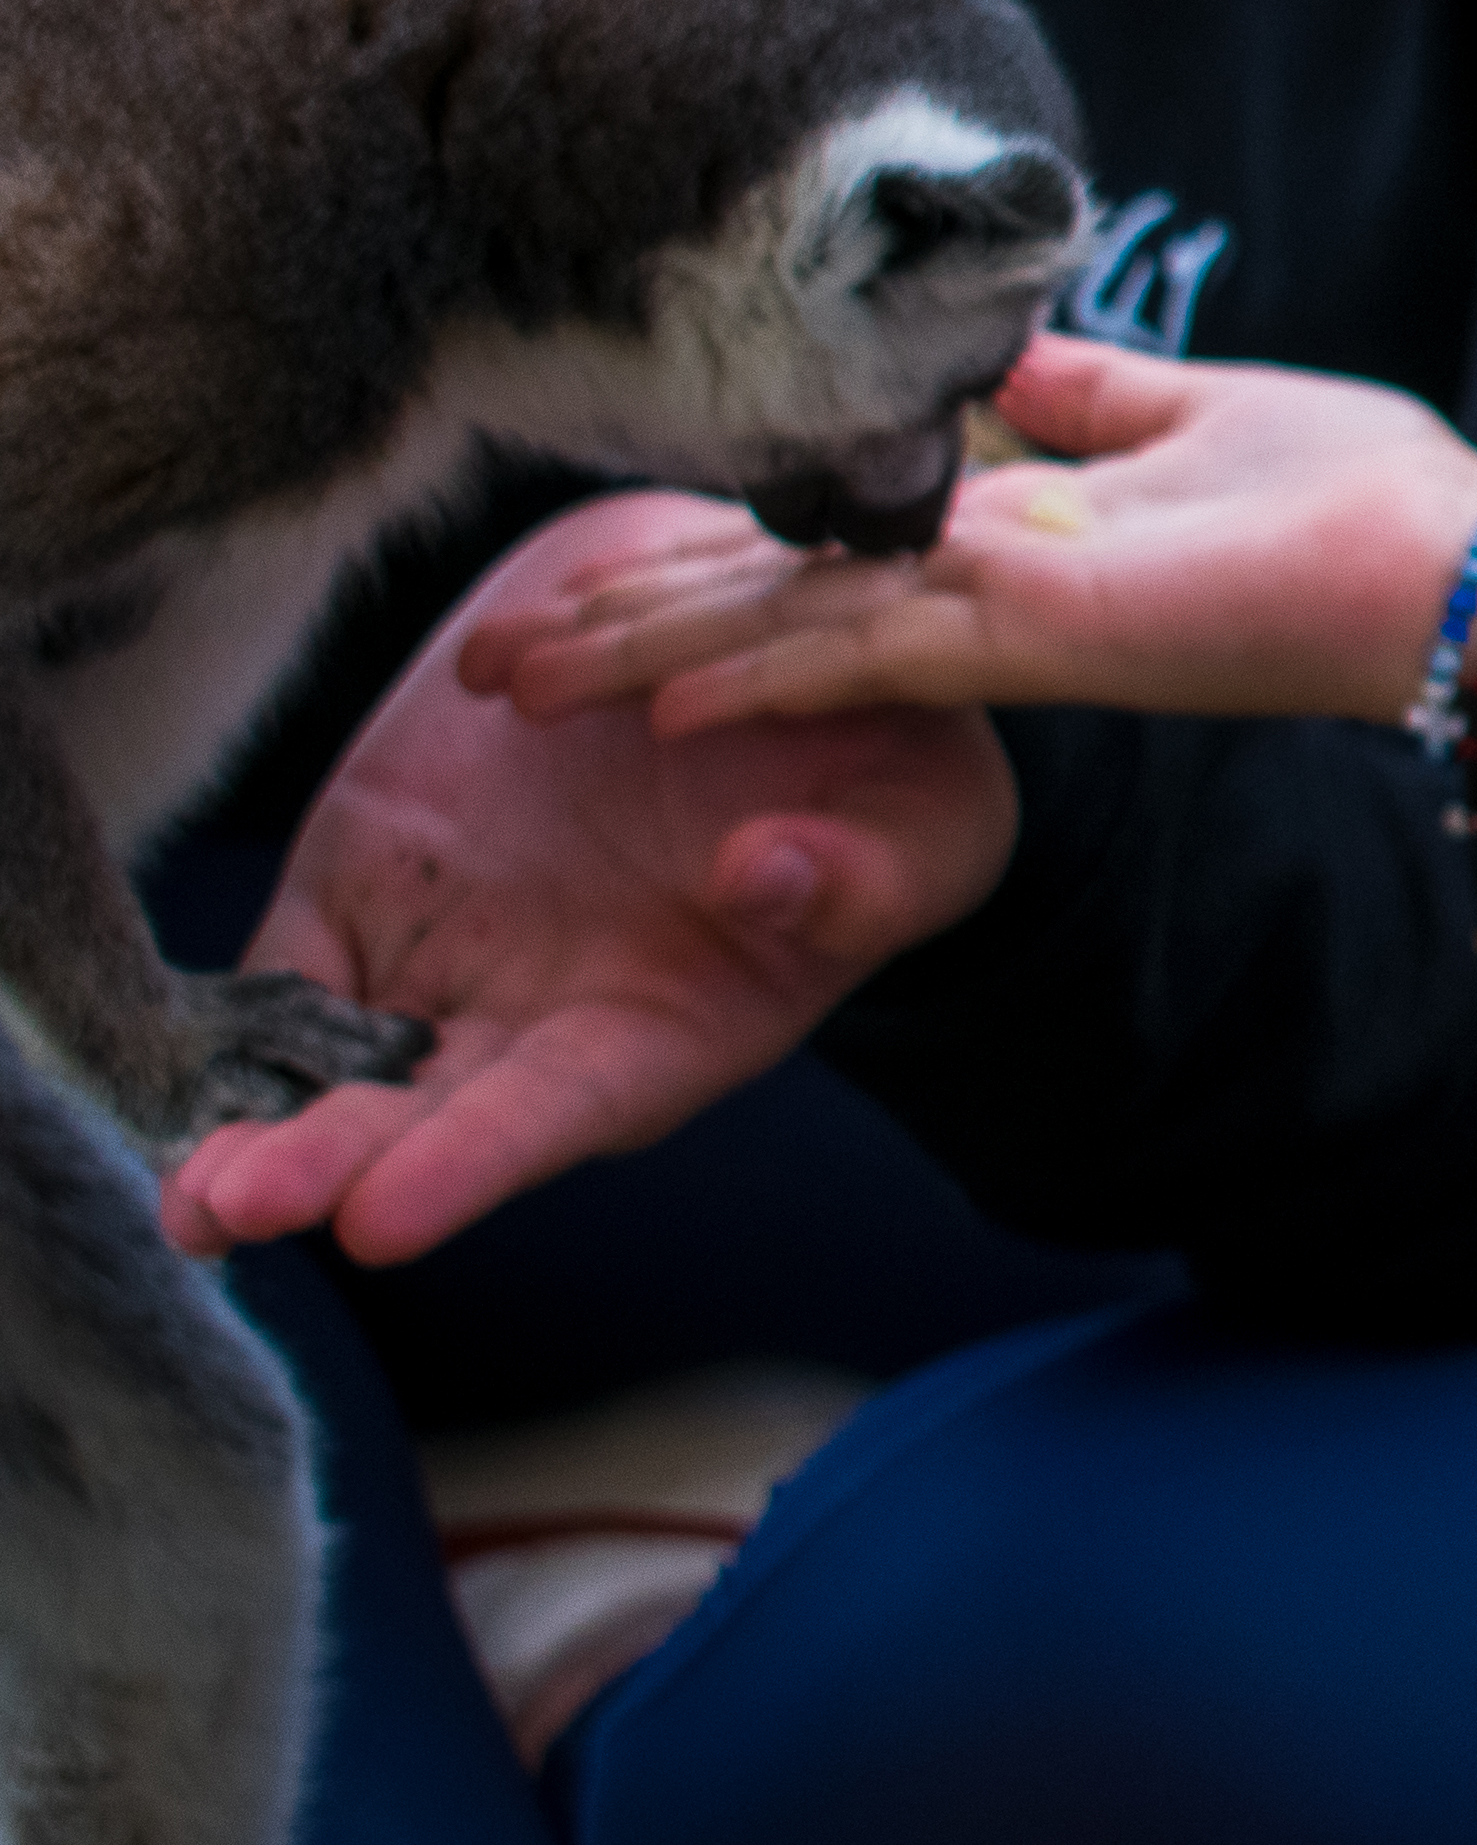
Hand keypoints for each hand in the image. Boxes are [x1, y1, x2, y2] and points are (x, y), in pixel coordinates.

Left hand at [164, 499, 1014, 1266]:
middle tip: (250, 1205)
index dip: (477, 1159)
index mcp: (678, 1019)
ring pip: (336, 1063)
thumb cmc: (873, 758)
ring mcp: (448, 958)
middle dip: (333, 1164)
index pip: (563, 1106)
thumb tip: (767, 876)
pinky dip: (228, 1034)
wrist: (743, 631)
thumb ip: (871, 871)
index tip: (388, 1212)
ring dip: (262, 1128)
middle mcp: (547, 1015)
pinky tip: (183, 1089)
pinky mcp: (373, 886)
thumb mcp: (926, 817)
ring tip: (195, 1194)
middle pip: (426, 1110)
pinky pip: (285, 974)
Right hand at [463, 338, 1476, 736]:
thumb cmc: (1358, 494)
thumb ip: (1090, 394)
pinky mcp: (1039, 636)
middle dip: (632, 627)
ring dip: (651, 655)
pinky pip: (873, 650)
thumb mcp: (1199, 411)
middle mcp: (987, 590)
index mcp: (1016, 539)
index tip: (592, 568)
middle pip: (772, 605)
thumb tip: (1001, 355)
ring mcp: (1005, 619)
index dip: (705, 560)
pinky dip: (766, 665)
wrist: (1454, 566)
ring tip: (519, 679)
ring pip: (787, 634)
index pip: (824, 551)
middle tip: (494, 661)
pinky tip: (663, 691)